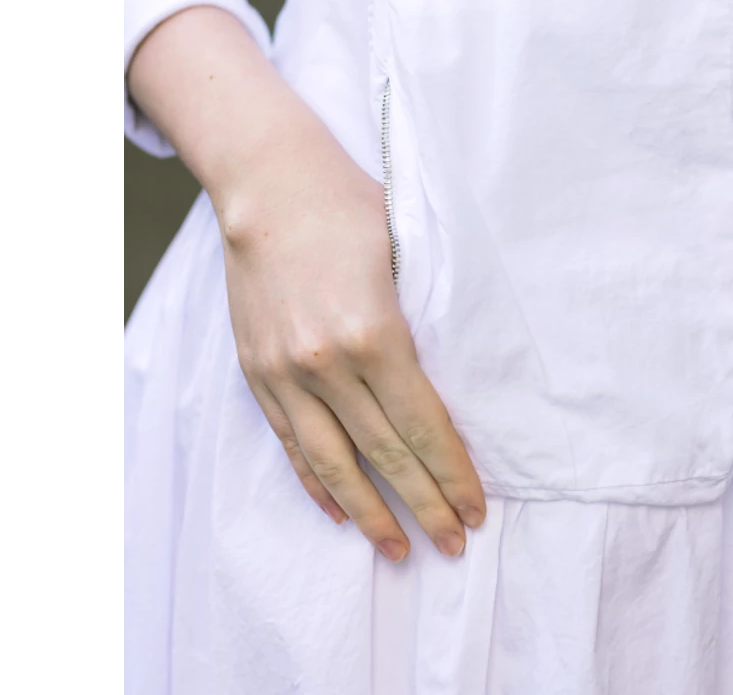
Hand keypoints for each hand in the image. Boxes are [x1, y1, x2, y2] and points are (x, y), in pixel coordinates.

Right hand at [219, 125, 486, 561]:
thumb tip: (452, 386)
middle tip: (453, 543)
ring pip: (333, 462)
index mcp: (374, 333)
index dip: (451, 473)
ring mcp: (285, 371)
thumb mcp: (407, 256)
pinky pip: (290, 441)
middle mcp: (325, 363)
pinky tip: (340, 510)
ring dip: (371, 511)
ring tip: (398, 549)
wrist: (270, 183)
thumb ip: (423, 326)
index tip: (475, 509)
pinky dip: (316, 481)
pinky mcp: (257, 370)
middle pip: (384, 453)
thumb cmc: (350, 208)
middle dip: (424, 504)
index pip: (422, 425)